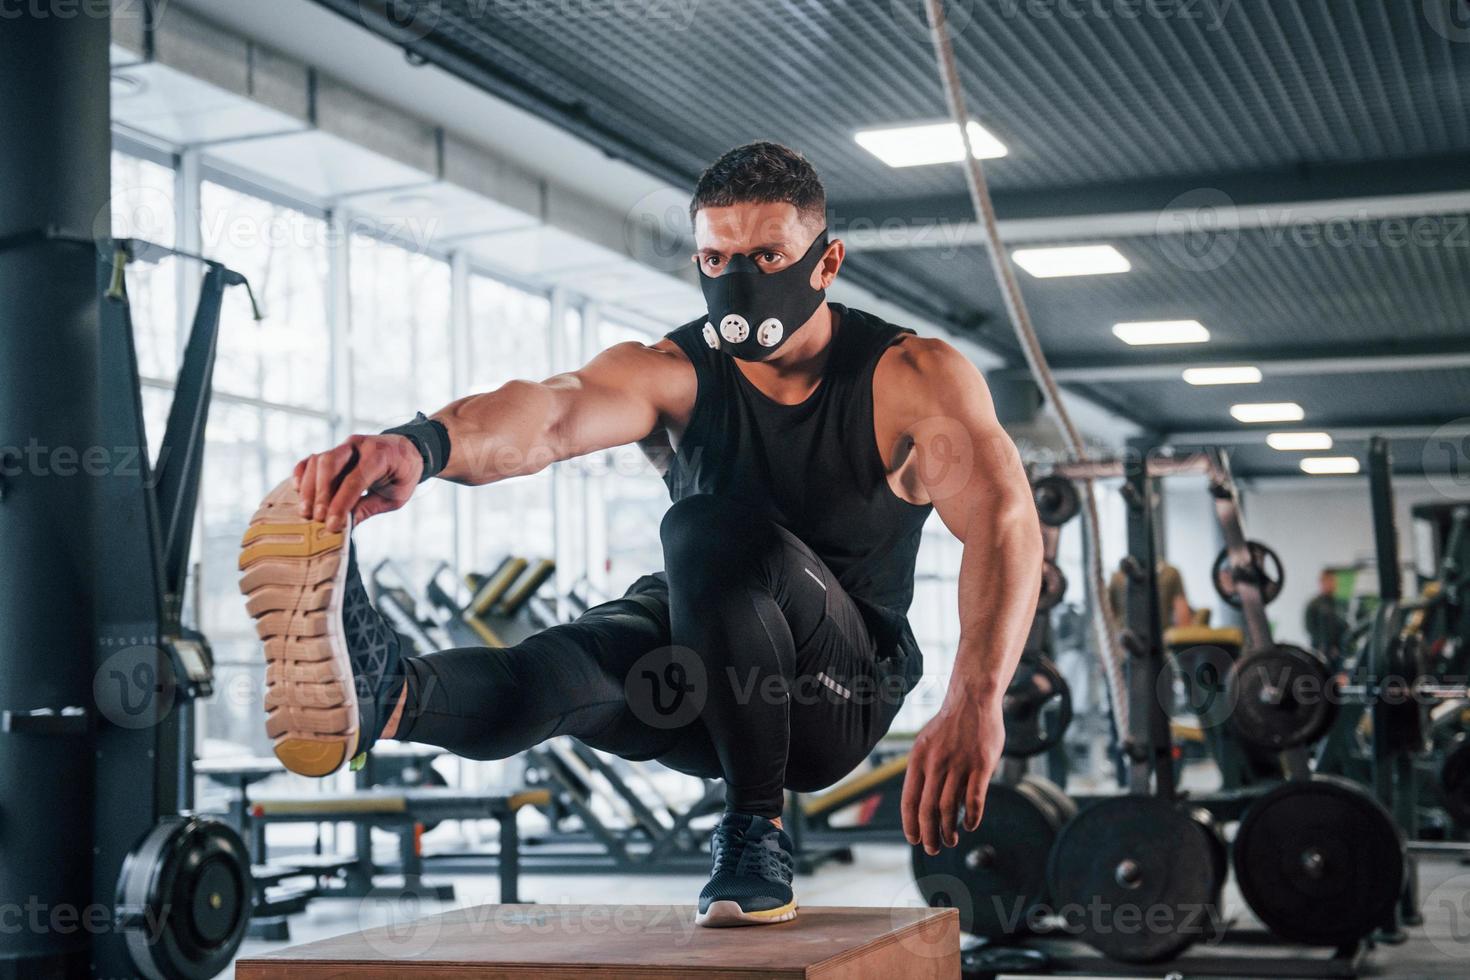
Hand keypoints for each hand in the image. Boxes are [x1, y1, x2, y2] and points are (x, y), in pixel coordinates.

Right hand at [293, 434, 423, 531]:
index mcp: (380, 456)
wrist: (408, 450)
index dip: (341, 503)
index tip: (331, 525)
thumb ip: (370, 507)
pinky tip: (297, 490)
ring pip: (318, 460)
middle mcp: (358, 446)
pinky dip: (302, 473)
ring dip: (308, 487)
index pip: (355, 479)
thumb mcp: (396, 495)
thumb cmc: (403, 475)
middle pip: (329, 463)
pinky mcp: (334, 451)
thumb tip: (346, 525)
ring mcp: (344, 446)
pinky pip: (312, 459)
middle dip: (320, 493)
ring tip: (306, 512)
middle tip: (317, 518)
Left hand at [901, 695, 1004, 855]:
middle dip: (929, 834)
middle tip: (933, 849)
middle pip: (928, 809)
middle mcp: (936, 763)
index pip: (909, 799)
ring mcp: (959, 764)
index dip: (910, 824)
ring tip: (951, 841)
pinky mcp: (981, 765)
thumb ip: (923, 770)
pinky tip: (969, 826)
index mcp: (918, 759)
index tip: (914, 839)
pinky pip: (974, 799)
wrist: (972, 699)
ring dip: (949, 830)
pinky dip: (971, 817)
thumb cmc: (949, 725)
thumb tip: (919, 801)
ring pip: (950, 808)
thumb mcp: (926, 744)